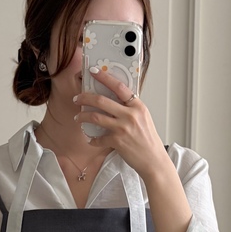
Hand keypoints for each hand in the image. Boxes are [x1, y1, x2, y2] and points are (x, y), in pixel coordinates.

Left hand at [73, 68, 170, 182]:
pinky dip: (92, 140)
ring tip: (77, 118)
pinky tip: (90, 140)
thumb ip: (130, 108)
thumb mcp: (143, 118)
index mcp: (137, 106)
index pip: (119, 86)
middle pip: (101, 101)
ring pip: (96, 117)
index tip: (94, 72)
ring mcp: (123, 128)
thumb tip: (113, 100)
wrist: (153, 160)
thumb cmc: (148, 140)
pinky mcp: (117, 141)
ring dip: (83, 117)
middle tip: (77, 98)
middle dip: (85, 98)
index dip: (104, 77)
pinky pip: (98, 138)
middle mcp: (130, 115)